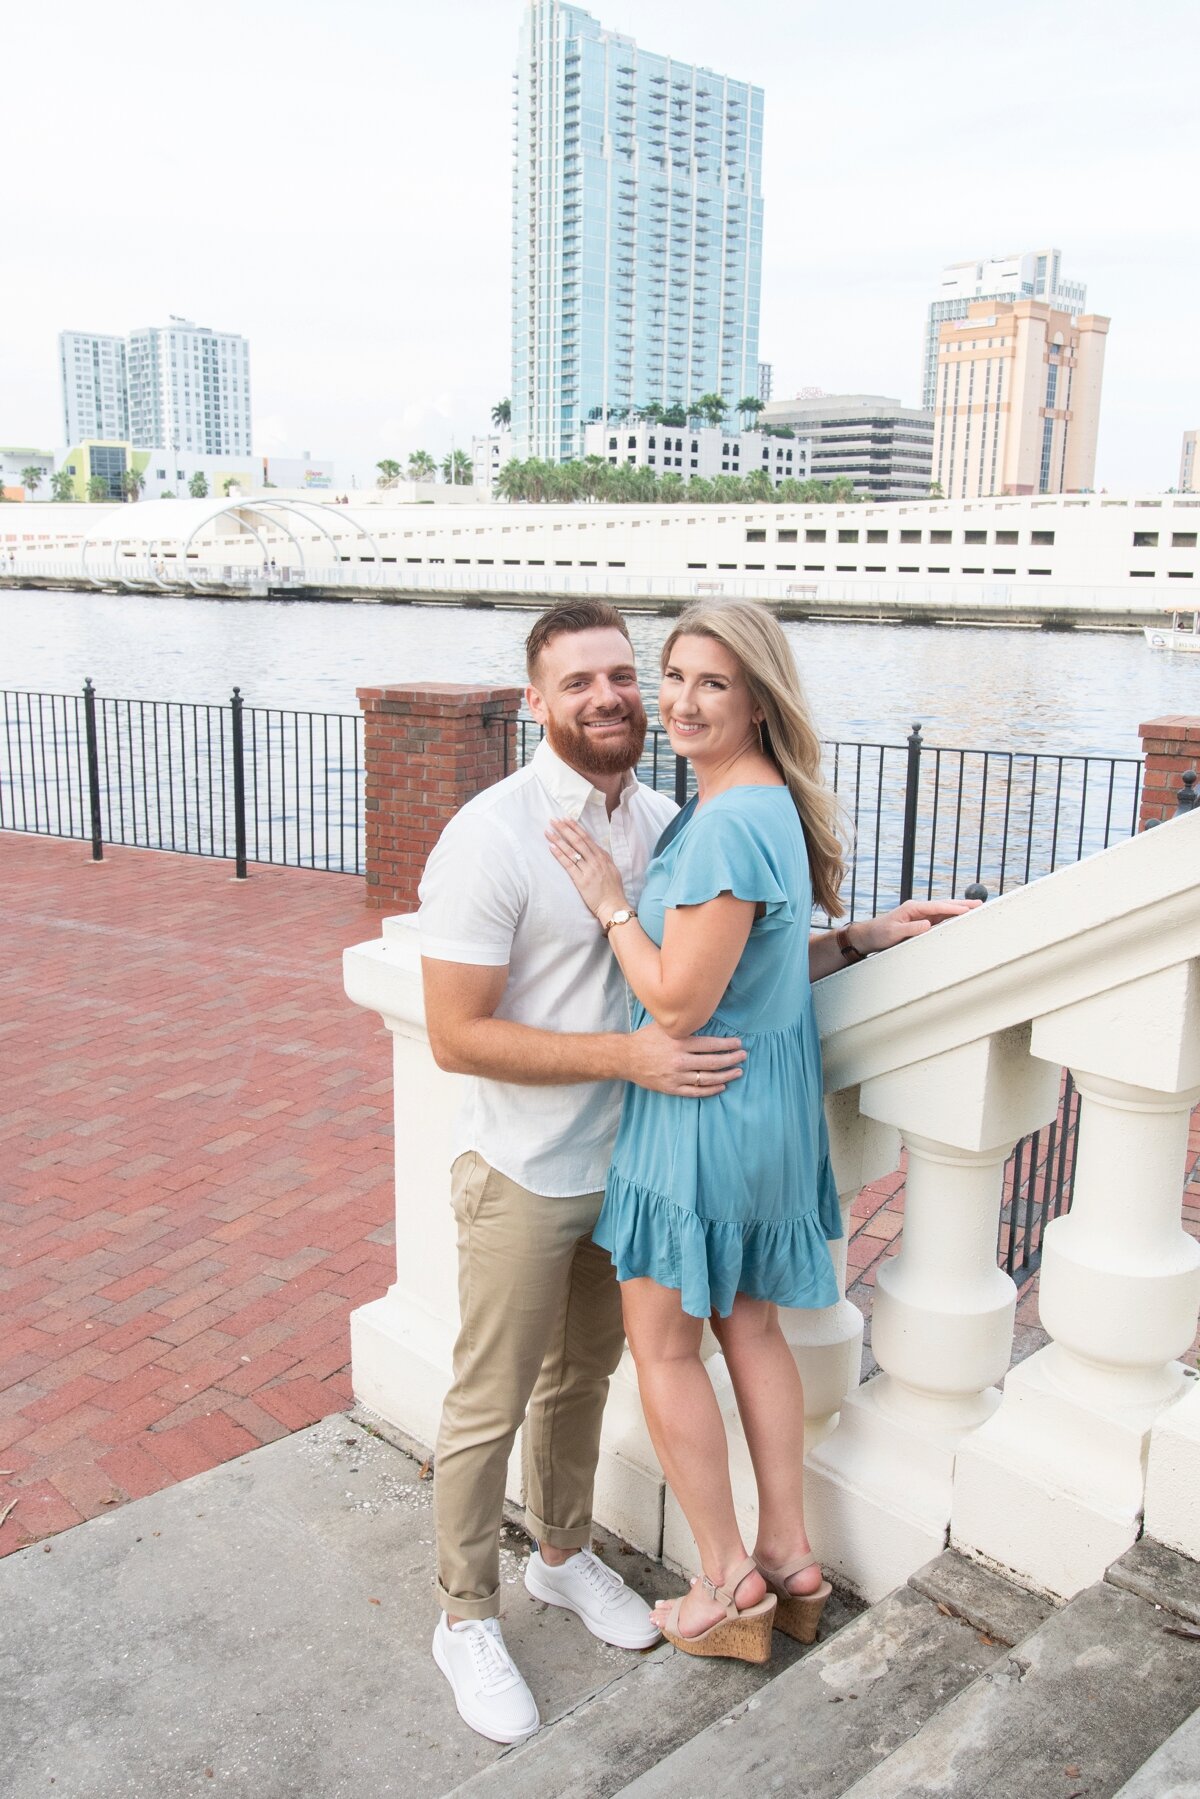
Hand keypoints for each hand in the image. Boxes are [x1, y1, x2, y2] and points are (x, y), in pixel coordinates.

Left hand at [546, 816, 626, 921]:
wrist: (614, 906)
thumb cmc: (613, 891)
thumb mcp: (612, 870)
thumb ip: (604, 859)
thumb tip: (596, 850)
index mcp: (603, 857)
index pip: (587, 838)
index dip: (576, 828)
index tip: (566, 819)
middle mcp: (596, 861)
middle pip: (578, 841)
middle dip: (565, 829)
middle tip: (554, 820)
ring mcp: (589, 870)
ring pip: (572, 850)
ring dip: (559, 839)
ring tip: (548, 831)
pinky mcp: (581, 880)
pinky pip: (569, 865)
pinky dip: (560, 855)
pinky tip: (551, 847)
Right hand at [623, 1019, 746, 1095]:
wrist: (626, 1057)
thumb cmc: (646, 1038)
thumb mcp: (664, 1026)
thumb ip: (683, 1024)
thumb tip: (703, 1014)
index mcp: (679, 1042)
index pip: (711, 1044)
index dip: (728, 1045)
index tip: (739, 1043)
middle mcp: (679, 1060)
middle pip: (713, 1062)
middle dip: (731, 1059)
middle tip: (743, 1056)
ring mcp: (676, 1076)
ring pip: (707, 1079)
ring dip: (726, 1076)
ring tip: (738, 1072)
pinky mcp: (671, 1088)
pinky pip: (695, 1092)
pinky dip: (710, 1090)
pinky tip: (721, 1086)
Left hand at [851, 897, 981, 954]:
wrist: (869, 936)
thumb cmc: (880, 933)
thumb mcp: (894, 932)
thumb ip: (911, 928)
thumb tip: (929, 924)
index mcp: (913, 908)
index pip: (938, 907)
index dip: (953, 908)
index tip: (968, 909)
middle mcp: (918, 908)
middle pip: (944, 905)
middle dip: (962, 904)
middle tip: (979, 904)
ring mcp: (920, 914)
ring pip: (944, 910)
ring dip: (959, 909)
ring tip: (975, 908)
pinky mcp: (920, 921)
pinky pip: (940, 918)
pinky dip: (952, 916)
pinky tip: (960, 917)